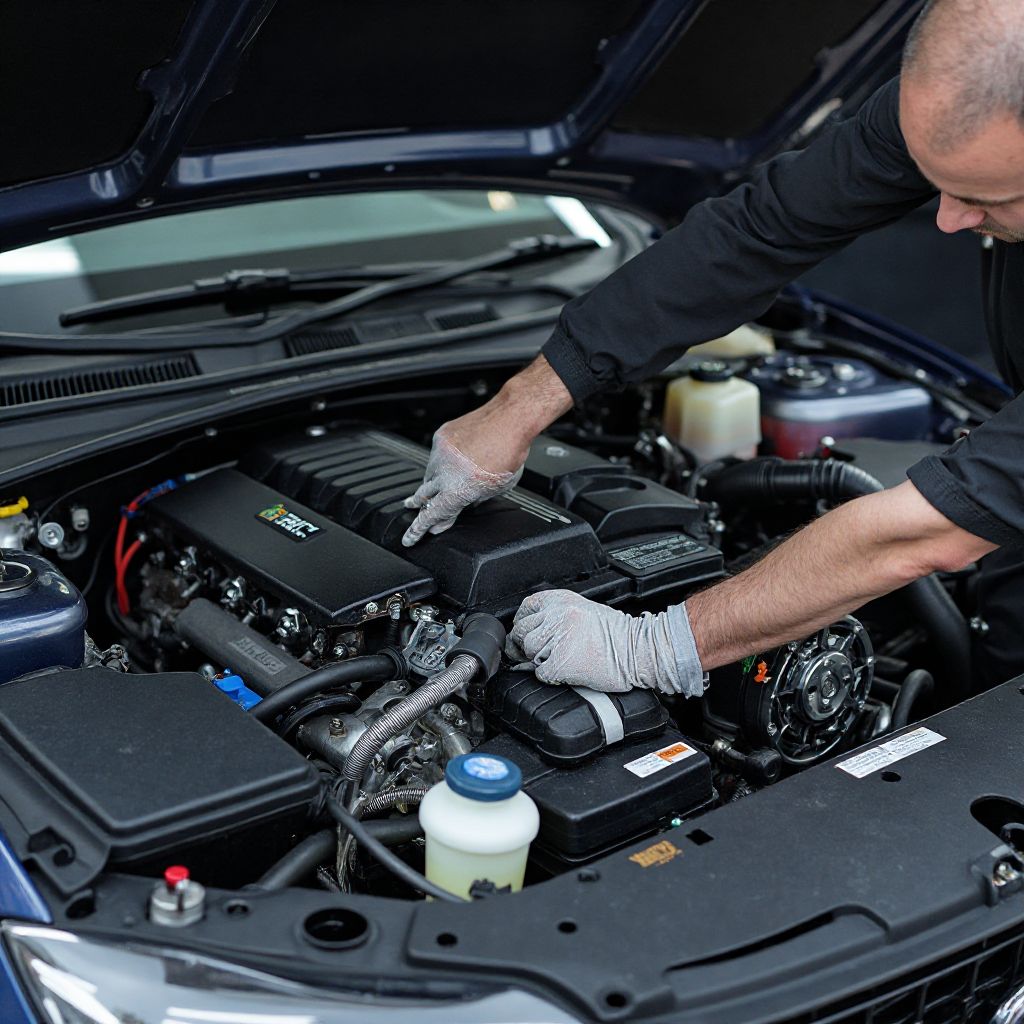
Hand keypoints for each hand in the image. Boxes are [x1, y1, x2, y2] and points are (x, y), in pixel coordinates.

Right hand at [401, 423, 524, 546]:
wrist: (508, 420)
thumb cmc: (510, 453)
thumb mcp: (498, 488)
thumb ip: (477, 499)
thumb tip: (466, 506)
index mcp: (458, 490)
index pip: (432, 515)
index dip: (418, 530)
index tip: (409, 539)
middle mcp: (444, 473)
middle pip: (423, 496)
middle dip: (417, 504)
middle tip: (411, 507)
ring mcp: (439, 454)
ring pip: (430, 474)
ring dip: (434, 481)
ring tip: (444, 481)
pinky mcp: (440, 438)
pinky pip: (436, 455)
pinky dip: (443, 460)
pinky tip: (457, 458)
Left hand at [506, 590, 705, 695]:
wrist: (639, 650)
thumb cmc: (618, 634)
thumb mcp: (584, 611)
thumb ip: (557, 616)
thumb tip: (531, 631)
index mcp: (562, 600)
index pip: (526, 608)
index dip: (522, 623)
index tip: (525, 632)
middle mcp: (557, 615)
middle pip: (522, 632)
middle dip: (525, 645)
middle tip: (539, 653)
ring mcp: (558, 639)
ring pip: (529, 653)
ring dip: (539, 660)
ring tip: (560, 660)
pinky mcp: (561, 662)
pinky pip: (540, 672)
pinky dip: (549, 676)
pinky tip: (564, 672)